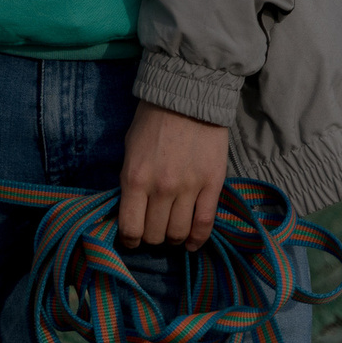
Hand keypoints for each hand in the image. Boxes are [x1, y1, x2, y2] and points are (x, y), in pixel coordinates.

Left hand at [117, 101, 228, 251]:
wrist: (185, 99)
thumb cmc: (151, 123)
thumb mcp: (129, 151)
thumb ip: (131, 181)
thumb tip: (132, 210)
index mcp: (134, 179)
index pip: (131, 227)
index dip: (130, 240)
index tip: (132, 240)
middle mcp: (161, 188)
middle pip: (156, 234)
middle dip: (152, 238)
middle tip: (153, 232)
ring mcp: (189, 188)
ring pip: (179, 232)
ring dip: (173, 239)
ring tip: (171, 234)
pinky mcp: (212, 185)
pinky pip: (205, 223)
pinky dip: (198, 238)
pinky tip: (191, 243)